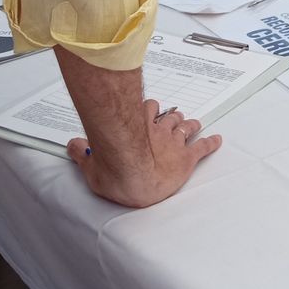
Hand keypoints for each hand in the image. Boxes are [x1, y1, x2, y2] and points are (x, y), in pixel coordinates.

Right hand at [66, 99, 220, 207]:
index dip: (149, 110)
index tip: (150, 109)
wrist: (136, 179)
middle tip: (175, 117)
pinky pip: (203, 147)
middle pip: (168, 117)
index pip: (146, 110)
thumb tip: (71, 145)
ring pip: (185, 127)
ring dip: (189, 124)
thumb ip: (81, 153)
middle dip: (171, 116)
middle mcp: (157, 131)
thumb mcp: (91, 165)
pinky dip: (211, 143)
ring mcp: (173, 143)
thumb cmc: (115, 172)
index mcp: (137, 128)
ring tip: (194, 123)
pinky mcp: (187, 158)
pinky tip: (217, 140)